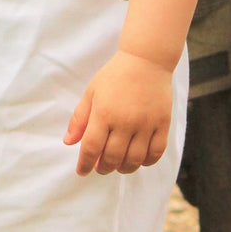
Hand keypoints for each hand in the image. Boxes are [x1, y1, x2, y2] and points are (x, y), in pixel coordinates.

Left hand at [64, 51, 171, 175]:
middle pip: (112, 158)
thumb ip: (80, 119)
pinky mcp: (162, 123)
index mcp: (104, 113)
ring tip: (117, 165)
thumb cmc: (115, 75)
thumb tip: (68, 142)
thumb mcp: (91, 92)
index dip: (85, 164)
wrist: (146, 60)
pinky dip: (146, 162)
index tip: (82, 171)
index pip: (91, 148)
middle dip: (103, 168)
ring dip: (123, 168)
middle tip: (100, 167)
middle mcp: (125, 121)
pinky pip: (156, 152)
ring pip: (134, 160)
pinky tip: (138, 160)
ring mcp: (146, 124)